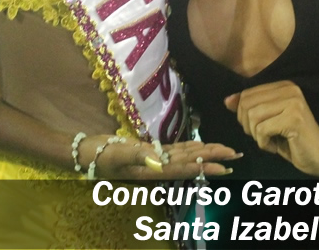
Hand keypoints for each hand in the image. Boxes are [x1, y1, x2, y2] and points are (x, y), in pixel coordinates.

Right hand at [77, 135, 236, 180]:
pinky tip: (199, 148)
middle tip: (234, 156)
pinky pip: (173, 151)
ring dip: (204, 153)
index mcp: (150, 169)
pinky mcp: (148, 151)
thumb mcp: (115, 154)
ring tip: (224, 153)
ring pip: (183, 156)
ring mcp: (152, 159)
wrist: (84, 152)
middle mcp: (155, 166)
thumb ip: (136, 154)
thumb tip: (159, 159)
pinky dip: (188, 148)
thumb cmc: (97, 154)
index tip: (223, 166)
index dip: (203, 167)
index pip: (182, 167)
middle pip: (188, 161)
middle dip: (211, 158)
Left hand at [225, 81, 318, 175]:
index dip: (244, 115)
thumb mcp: (267, 120)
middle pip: (247, 104)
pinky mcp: (294, 118)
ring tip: (271, 140)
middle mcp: (289, 88)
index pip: (246, 94)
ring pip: (253, 117)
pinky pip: (262, 130)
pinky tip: (277, 146)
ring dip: (257, 136)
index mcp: (282, 85)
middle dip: (248, 126)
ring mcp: (293, 102)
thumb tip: (227, 100)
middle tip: (263, 136)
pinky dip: (264, 143)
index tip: (258, 128)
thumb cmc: (293, 139)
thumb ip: (249, 108)